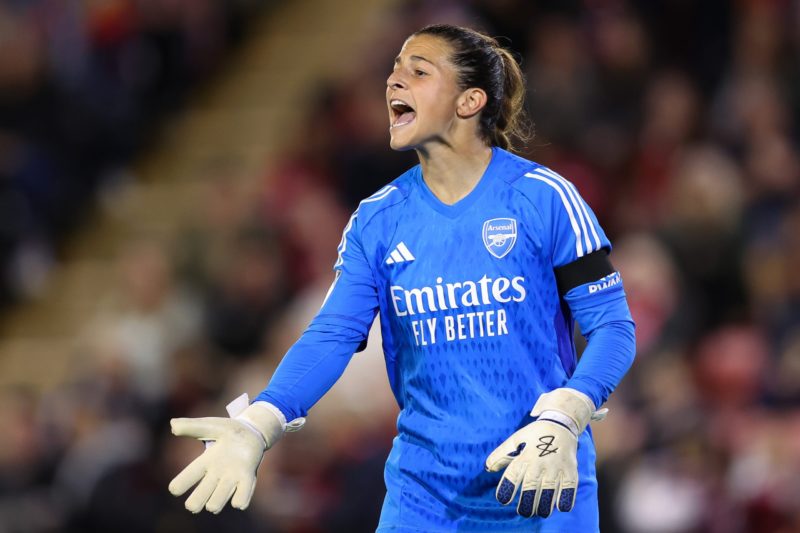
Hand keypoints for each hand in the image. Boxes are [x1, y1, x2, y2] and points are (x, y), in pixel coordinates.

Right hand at [169, 399, 285, 513]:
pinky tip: (240, 491)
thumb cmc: (227, 431)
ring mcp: (231, 480)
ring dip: (216, 502)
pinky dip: (239, 500)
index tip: (175, 489)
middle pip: (198, 500)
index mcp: (204, 463)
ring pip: (216, 504)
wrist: (252, 433)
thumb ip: (191, 426)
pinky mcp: (247, 480)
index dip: (179, 485)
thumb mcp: (209, 426)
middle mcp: (215, 476)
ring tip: (221, 491)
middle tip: (197, 500)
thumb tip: (172, 425)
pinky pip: (241, 501)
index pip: (187, 477)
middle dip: (195, 503)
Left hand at [485, 388, 602, 517]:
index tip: (503, 500)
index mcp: (524, 456)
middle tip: (523, 512)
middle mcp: (539, 463)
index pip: (513, 475)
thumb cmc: (535, 434)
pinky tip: (560, 507)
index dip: (506, 489)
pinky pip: (568, 489)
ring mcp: (555, 467)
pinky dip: (564, 500)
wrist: (561, 423)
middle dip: (525, 504)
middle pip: (530, 488)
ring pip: (548, 492)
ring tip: (539, 512)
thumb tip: (488, 468)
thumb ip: (502, 454)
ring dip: (543, 505)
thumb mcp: (516, 439)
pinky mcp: (570, 470)